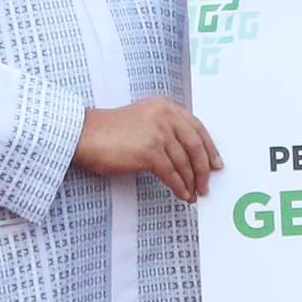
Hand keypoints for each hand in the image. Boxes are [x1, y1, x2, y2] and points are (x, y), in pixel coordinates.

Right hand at [75, 98, 220, 203]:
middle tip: (207, 184)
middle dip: (204, 168)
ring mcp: (158, 133)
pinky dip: (179, 187)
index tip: (216, 163)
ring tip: (194, 194)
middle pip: (195, 145)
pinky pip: (171, 174)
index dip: (209, 148)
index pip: (196, 127)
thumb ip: (164, 128)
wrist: (85, 135)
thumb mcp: (143, 119)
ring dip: (191, 182)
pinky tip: (182, 195)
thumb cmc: (110, 132)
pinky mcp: (149, 152)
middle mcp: (165, 116)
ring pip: (184, 162)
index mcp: (165, 106)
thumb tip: (187, 156)